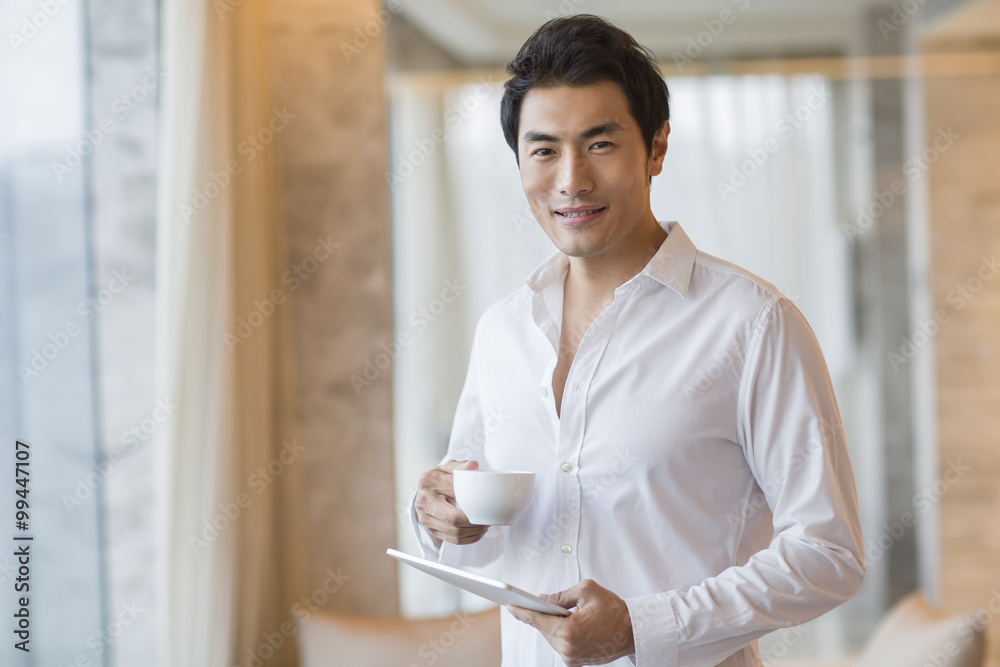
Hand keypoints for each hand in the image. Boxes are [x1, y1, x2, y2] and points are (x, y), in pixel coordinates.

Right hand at [414, 459, 489, 545]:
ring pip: (454, 531)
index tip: (486, 502)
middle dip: (474, 521)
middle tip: (487, 518)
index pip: (454, 492)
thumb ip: (461, 466)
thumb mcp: (449, 467)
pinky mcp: (430, 529)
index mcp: (428, 482)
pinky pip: (452, 539)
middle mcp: (423, 501)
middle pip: (453, 518)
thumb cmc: (440, 478)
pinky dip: (468, 538)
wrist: (425, 489)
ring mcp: (425, 518)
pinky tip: (477, 532)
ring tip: (484, 524)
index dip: (473, 500)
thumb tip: (473, 465)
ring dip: (474, 531)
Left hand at [507, 579, 634, 665]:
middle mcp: (568, 648)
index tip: (509, 606)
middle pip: (543, 629)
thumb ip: (560, 595)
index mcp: (569, 630)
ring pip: (551, 637)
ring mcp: (572, 658)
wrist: (633, 631)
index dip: (522, 611)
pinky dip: (559, 633)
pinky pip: (560, 645)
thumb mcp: (586, 591)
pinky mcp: (577, 662)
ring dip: (550, 625)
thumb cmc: (614, 609)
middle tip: (527, 603)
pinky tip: (562, 623)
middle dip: (538, 615)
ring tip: (549, 612)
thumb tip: (542, 599)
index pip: (538, 619)